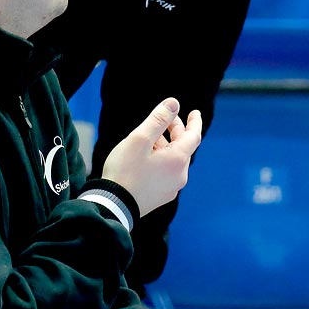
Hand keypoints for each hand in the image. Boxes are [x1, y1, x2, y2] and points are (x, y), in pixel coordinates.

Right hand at [100, 98, 202, 216]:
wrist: (114, 205)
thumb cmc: (125, 170)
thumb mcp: (140, 139)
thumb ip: (158, 119)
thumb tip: (174, 103)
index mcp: (178, 160)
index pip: (194, 136)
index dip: (194, 122)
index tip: (195, 112)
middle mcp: (180, 175)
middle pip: (183, 148)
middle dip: (176, 131)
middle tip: (165, 119)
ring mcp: (171, 188)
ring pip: (174, 160)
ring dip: (166, 146)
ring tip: (151, 138)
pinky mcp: (161, 196)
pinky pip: (167, 173)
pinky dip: (162, 160)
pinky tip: (147, 158)